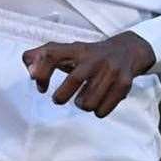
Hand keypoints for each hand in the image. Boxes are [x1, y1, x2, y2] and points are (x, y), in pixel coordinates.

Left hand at [21, 31, 155, 117]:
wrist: (129, 50)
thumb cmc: (89, 56)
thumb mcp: (67, 51)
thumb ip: (41, 57)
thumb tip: (31, 72)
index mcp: (77, 49)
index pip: (51, 54)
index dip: (41, 72)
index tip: (41, 88)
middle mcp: (94, 58)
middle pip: (74, 80)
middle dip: (62, 96)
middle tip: (62, 98)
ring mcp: (111, 70)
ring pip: (87, 103)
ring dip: (82, 105)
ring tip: (85, 98)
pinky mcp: (124, 83)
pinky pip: (102, 110)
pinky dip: (98, 111)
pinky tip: (99, 102)